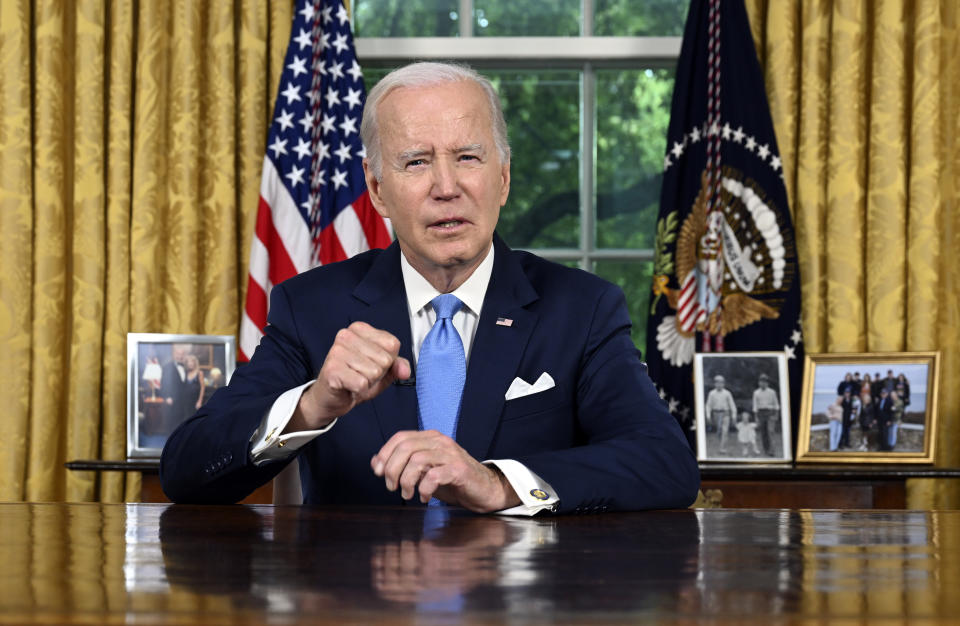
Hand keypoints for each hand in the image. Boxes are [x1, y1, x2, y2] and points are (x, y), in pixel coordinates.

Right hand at [289, 322, 410, 431]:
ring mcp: (337, 351)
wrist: (330, 398)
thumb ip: (397, 366)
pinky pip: (362, 383)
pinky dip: (359, 390)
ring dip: (367, 382)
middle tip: (361, 374)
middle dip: (377, 373)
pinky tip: (348, 386)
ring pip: (374, 372)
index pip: (392, 344)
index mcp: (360, 329)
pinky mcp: (332, 369)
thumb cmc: (355, 379)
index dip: (387, 361)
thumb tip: (405, 370)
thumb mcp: (382, 371)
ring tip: (354, 379)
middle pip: (384, 360)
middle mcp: (346, 335)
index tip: (371, 364)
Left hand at [370, 430, 520, 512]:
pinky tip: (424, 498)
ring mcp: (450, 454)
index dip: (385, 454)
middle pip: (405, 447)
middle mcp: (440, 442)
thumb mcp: (422, 472)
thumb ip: (401, 465)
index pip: (400, 437)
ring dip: (406, 481)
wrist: (483, 490)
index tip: (379, 473)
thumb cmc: (451, 481)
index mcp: (430, 438)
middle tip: (392, 487)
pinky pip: (434, 476)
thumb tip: (375, 462)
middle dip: (392, 469)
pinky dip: (424, 489)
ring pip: (417, 460)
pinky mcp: (459, 470)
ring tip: (407, 494)